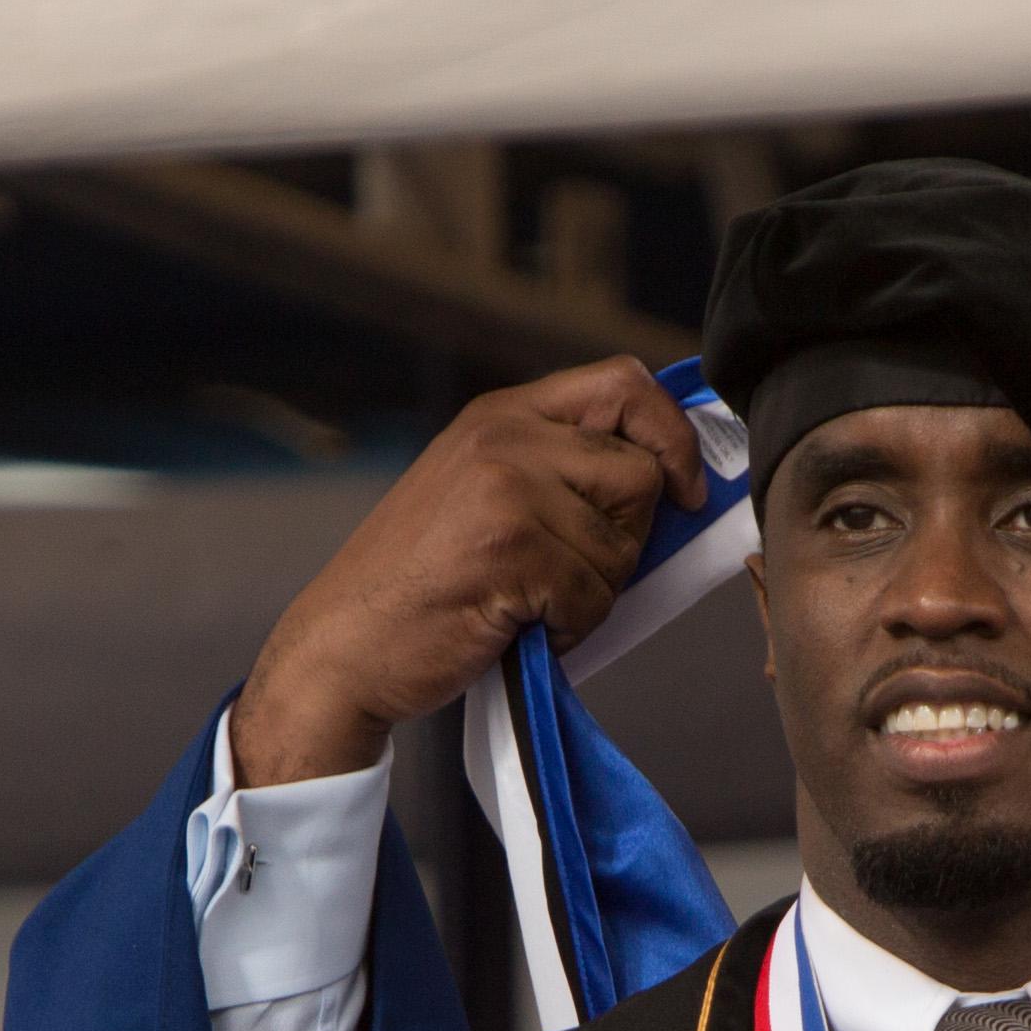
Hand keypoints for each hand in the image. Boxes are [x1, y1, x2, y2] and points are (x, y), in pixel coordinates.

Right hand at [230, 360, 706, 784]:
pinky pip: (596, 597)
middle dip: (627, 541)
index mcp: (502, 415)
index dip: (673, 435)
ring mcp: (509, 489)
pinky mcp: (514, 549)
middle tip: (566, 576)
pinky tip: (518, 628)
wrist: (346, 646)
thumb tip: (670, 484)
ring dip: (593, 596)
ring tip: (529, 605)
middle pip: (641, 475)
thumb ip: (557, 473)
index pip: (624, 384)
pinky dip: (571, 630)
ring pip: (622, 548)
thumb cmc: (421, 588)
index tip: (685, 490)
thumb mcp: (481, 496)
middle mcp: (506, 437)